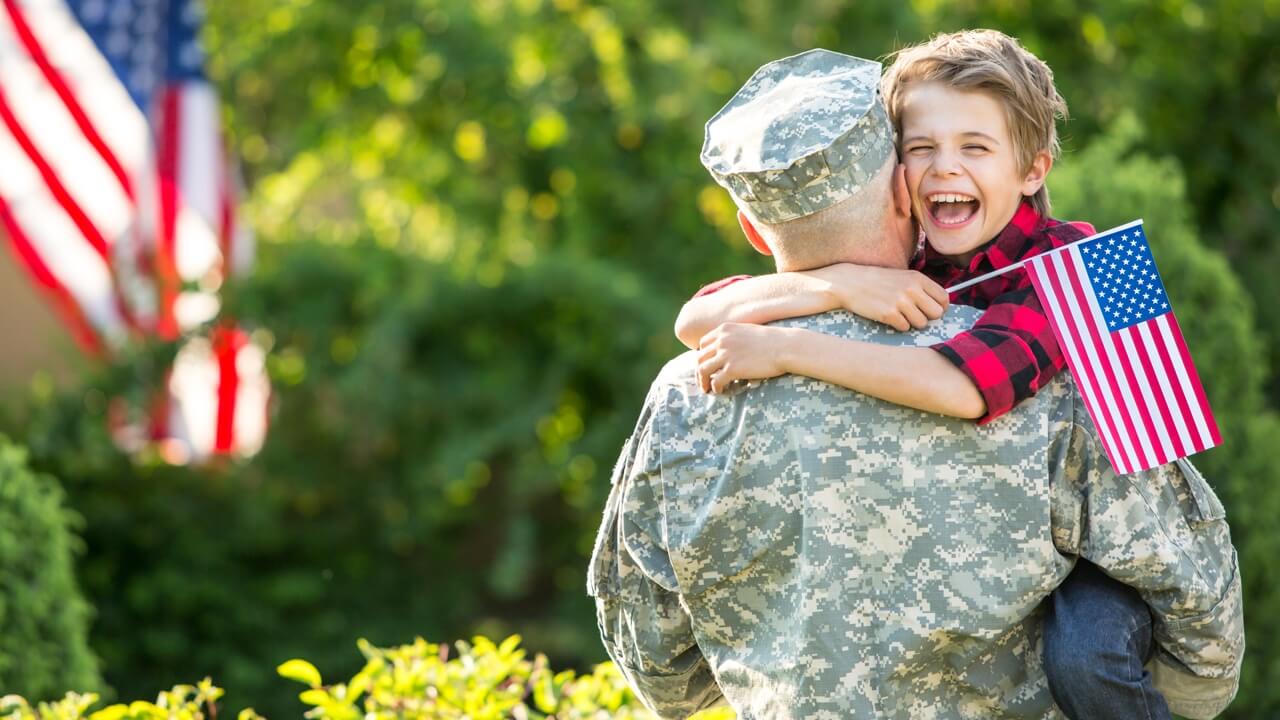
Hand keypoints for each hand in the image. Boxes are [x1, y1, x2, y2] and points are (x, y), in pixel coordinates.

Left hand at [696, 323, 789, 392]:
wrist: (786, 347)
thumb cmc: (772, 340)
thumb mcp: (748, 331)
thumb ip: (734, 337)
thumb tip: (728, 350)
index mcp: (724, 329)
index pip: (703, 343)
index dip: (703, 356)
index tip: (706, 365)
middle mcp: (722, 340)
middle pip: (699, 358)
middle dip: (699, 371)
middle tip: (703, 381)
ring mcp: (726, 354)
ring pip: (702, 370)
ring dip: (703, 381)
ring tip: (707, 389)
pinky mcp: (732, 368)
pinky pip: (715, 381)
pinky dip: (715, 387)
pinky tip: (720, 391)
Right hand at [810, 264, 948, 330]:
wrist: (850, 283)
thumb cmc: (877, 281)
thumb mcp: (902, 277)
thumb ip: (920, 288)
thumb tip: (939, 306)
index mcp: (917, 278)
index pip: (943, 298)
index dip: (940, 308)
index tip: (931, 310)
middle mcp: (912, 289)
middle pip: (936, 313)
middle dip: (927, 317)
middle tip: (915, 315)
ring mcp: (900, 302)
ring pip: (921, 323)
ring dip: (912, 323)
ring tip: (900, 315)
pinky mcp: (888, 314)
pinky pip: (904, 327)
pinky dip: (898, 325)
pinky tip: (889, 317)